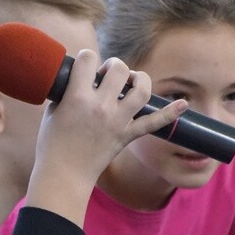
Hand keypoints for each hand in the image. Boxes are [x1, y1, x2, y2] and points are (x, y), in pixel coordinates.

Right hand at [26, 50, 184, 225]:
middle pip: (119, 69)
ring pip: (141, 89)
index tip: (86, 68)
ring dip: (139, 80)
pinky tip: (182, 104)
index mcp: (77, 97)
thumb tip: (78, 82)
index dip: (87, 59)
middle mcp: (101, 106)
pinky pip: (153, 123)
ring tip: (132, 82)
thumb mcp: (53, 111)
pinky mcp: (126, 136)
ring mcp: (117, 121)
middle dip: (114, 66)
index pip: (88, 59)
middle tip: (107, 76)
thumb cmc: (52, 144)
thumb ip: (67, 93)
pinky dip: (170, 114)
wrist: (63, 175)